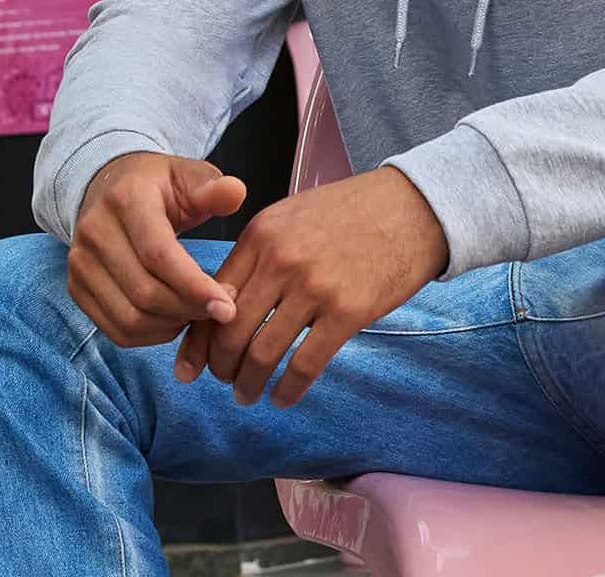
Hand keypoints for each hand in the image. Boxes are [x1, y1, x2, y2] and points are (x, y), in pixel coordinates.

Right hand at [67, 152, 247, 345]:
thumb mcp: (189, 175)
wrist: (108, 187)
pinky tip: (176, 319)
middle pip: (144, 292)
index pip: (158, 254)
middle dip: (189, 309)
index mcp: (126, 199)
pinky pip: (116, 329)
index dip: (194, 286)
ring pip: (129, 318)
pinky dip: (151, 335)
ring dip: (172, 325)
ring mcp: (80, 263)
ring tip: (201, 311)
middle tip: (223, 308)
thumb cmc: (159, 185)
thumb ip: (213, 187)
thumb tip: (236, 193)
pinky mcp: (77, 288)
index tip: (228, 305)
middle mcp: (95, 232)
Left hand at [173, 166, 448, 407]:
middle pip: (232, 332)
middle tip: (225, 382)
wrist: (411, 206)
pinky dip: (287, 391)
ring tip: (248, 395)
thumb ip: (258, 255)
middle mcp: (281, 259)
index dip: (198, 340)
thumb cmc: (350, 212)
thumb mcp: (293, 217)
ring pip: (263, 354)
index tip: (192, 367)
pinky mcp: (347, 311)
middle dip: (221, 368)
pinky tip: (283, 398)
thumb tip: (222, 307)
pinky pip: (304, 365)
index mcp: (262, 234)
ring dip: (248, 385)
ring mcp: (315, 287)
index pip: (212, 298)